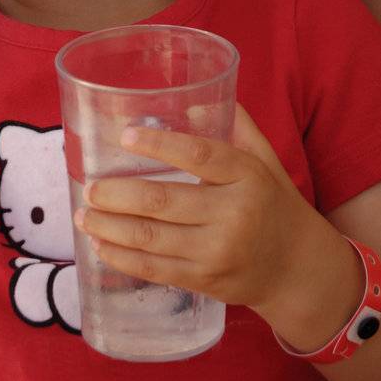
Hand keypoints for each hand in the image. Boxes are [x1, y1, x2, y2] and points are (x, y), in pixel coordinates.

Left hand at [75, 106, 323, 317]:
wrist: (296, 267)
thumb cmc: (274, 204)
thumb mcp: (265, 160)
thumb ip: (236, 127)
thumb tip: (196, 99)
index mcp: (247, 176)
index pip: (199, 155)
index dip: (160, 144)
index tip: (126, 136)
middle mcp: (233, 214)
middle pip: (163, 201)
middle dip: (117, 195)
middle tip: (90, 187)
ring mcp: (217, 252)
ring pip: (151, 239)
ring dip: (110, 227)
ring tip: (84, 214)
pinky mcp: (205, 280)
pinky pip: (155, 269)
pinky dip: (122, 258)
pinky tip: (102, 245)